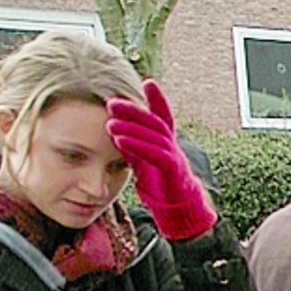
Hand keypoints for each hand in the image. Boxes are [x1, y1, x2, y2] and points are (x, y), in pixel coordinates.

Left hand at [105, 80, 216, 241]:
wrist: (180, 209)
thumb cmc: (161, 183)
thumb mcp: (144, 159)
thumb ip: (133, 143)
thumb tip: (115, 127)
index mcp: (166, 141)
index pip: (162, 115)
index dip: (157, 99)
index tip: (148, 81)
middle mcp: (172, 145)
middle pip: (154, 122)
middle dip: (134, 110)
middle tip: (112, 102)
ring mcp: (174, 157)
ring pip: (154, 136)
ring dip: (130, 127)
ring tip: (109, 121)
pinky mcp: (173, 171)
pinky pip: (155, 155)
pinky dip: (136, 146)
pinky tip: (119, 140)